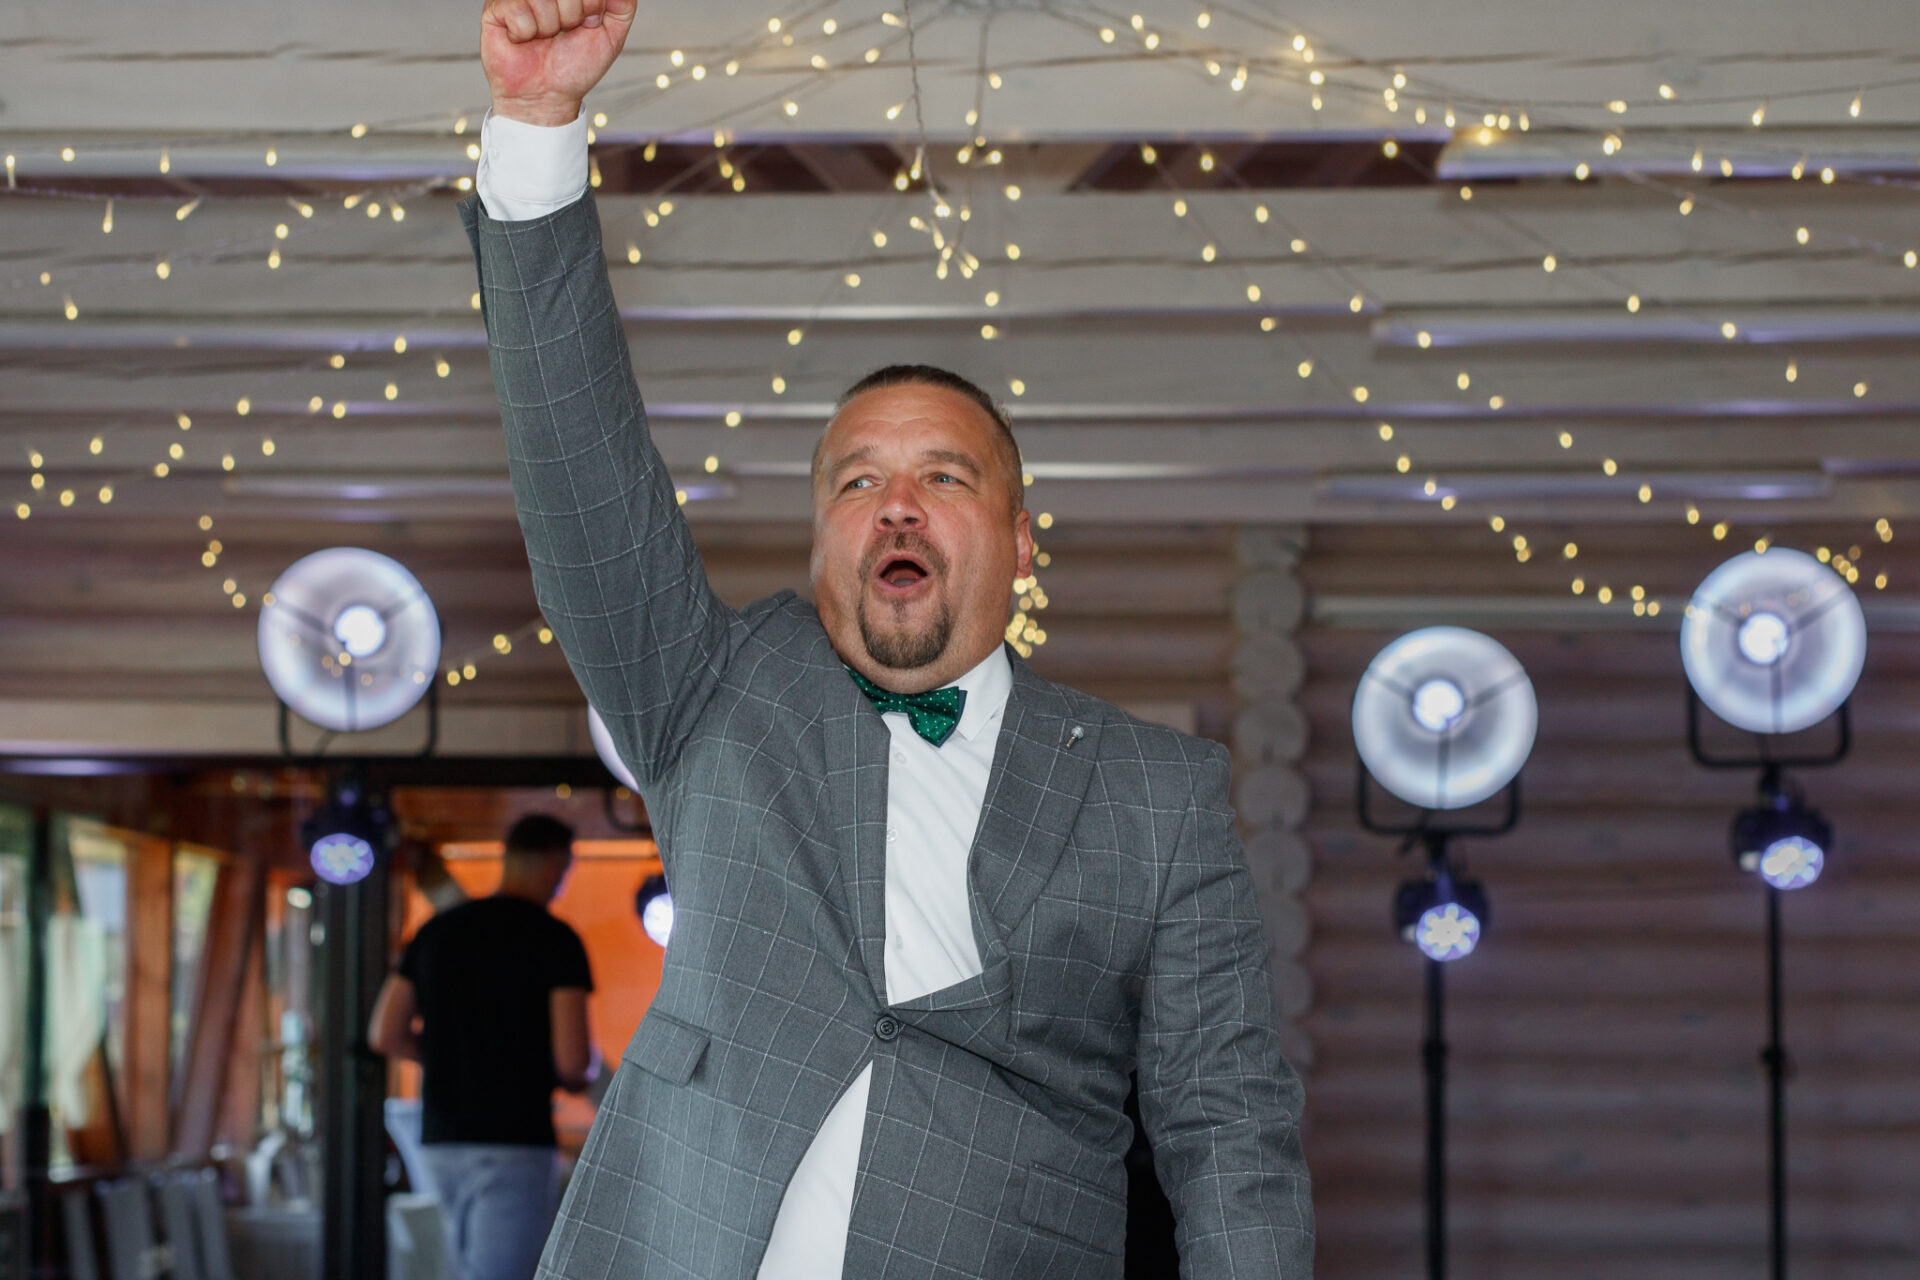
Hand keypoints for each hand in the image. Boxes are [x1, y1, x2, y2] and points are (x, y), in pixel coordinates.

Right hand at [481, 0, 636, 126]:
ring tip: (543, 37)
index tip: (588, 24)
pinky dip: (525, 32)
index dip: (591, 5)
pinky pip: (517, 8)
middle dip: (572, 15)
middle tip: (564, 33)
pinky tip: (524, 39)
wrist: (547, 96)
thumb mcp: (611, 36)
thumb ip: (622, 5)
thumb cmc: (575, 66)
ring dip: (548, 26)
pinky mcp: (495, 7)